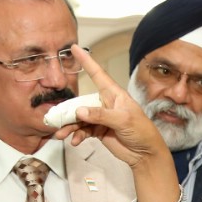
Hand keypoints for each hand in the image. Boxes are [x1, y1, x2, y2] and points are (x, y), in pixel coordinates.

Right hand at [57, 46, 169, 169]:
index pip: (98, 74)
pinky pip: (82, 130)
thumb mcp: (123, 120)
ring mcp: (101, 118)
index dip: (86, 61)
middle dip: (68, 111)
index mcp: (114, 94)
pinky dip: (77, 135)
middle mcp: (105, 103)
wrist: (145, 154)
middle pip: (81, 102)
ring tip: (62, 134)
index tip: (75, 48)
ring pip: (79, 118)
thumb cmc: (142, 131)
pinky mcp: (98, 131)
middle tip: (56, 119)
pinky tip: (75, 141)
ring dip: (70, 126)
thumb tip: (80, 111)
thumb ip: (100, 115)